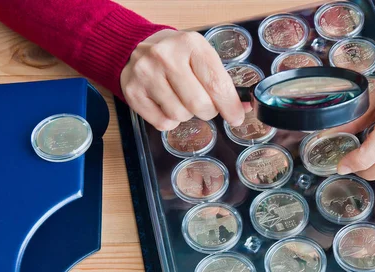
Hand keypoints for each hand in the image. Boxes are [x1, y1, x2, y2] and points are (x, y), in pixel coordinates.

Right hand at [120, 29, 246, 130]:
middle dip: (208, 111)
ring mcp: (146, 74)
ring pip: (180, 116)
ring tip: (180, 98)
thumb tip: (241, 108)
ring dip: (186, 114)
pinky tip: (166, 103)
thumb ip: (221, 81)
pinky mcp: (132, 91)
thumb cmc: (177, 55)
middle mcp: (166, 57)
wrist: (138, 46)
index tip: (236, 118)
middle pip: (199, 104)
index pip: (216, 84)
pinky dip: (169, 121)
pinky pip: (162, 123)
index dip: (230, 106)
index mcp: (191, 44)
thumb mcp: (201, 56)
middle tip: (205, 105)